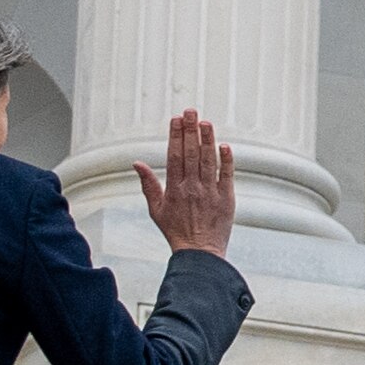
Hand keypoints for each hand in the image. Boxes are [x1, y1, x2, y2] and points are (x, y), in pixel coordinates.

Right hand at [140, 110, 237, 255]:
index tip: (175, 119)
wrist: (200, 253)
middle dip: (190, 130)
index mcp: (174, 190)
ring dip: (208, 140)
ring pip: (209, 161)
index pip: (174, 157)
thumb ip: (148, 185)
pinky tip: (224, 145)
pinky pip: (227, 175)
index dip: (175, 136)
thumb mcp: (156, 210)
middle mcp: (192, 188)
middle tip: (190, 111)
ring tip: (206, 122)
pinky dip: (226, 160)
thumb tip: (136, 163)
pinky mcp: (226, 198)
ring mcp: (210, 192)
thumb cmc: (176, 231)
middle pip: (191, 154)